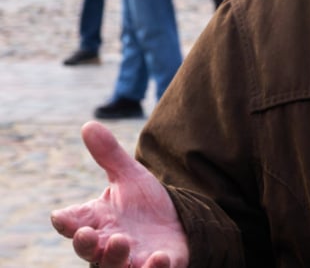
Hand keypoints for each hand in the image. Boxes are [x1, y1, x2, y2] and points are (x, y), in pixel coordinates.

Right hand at [50, 121, 189, 266]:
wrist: (179, 222)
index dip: (66, 223)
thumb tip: (88, 124)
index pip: (74, 224)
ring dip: (115, 258)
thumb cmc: (145, 203)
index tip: (61, 217)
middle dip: (87, 246)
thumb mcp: (130, 176)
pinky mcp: (159, 266)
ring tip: (122, 240)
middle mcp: (110, 245)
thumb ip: (109, 156)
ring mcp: (132, 259)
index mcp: (97, 222)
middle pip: (89, 252)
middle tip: (88, 235)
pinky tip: (159, 257)